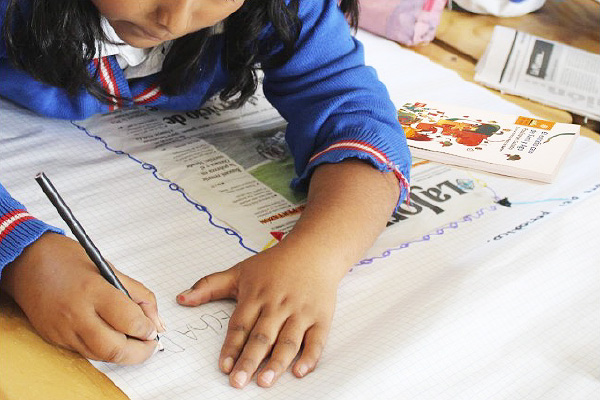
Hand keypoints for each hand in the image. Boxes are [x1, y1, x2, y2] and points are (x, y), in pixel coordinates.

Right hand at [0, 232, 164, 363]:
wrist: (29, 262)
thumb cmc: (71, 261)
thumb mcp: (111, 269)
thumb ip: (138, 295)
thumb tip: (156, 322)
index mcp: (94, 291)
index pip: (128, 321)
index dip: (147, 329)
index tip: (153, 328)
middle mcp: (77, 314)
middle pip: (114, 348)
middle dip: (139, 352)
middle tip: (149, 342)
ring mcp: (63, 330)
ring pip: (100, 356)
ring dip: (122, 353)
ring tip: (133, 340)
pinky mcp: (55, 338)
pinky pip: (86, 352)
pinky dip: (104, 349)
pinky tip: (111, 337)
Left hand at [176, 242, 341, 387]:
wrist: (313, 250)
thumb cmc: (274, 264)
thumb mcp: (240, 271)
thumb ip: (209, 286)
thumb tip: (181, 299)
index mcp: (256, 295)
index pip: (241, 324)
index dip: (232, 346)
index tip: (223, 366)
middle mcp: (277, 305)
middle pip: (263, 336)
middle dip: (250, 360)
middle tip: (239, 382)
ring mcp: (301, 311)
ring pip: (288, 340)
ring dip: (277, 362)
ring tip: (265, 381)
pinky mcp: (321, 317)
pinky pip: (316, 340)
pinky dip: (310, 356)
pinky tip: (300, 371)